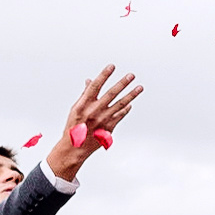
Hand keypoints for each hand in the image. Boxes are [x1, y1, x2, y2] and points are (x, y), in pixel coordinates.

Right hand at [45, 66, 142, 180]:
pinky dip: (126, 109)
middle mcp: (94, 112)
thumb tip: (90, 80)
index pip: (95, 86)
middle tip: (131, 75)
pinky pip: (120, 115)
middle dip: (122, 83)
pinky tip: (131, 104)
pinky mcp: (109, 128)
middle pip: (111, 94)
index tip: (112, 66)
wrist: (74, 148)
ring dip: (131, 95)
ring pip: (120, 104)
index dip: (104, 75)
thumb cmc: (74, 127)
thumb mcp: (75, 109)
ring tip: (140, 87)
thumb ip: (85, 95)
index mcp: (83, 105)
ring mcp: (103, 120)